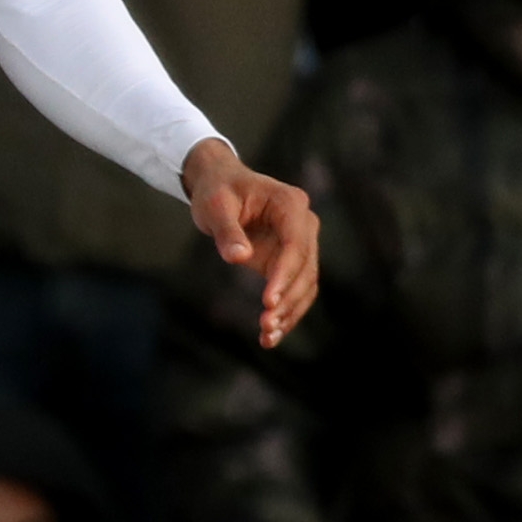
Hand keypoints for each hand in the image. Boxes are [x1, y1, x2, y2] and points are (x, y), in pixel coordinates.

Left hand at [186, 137, 319, 346]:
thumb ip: (227, 231)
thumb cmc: (218, 191)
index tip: (267, 301)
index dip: (284, 274)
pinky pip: (295, 290)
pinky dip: (286, 312)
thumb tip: (239, 258)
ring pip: (306, 284)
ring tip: (268, 337)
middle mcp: (304, 224)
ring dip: (290, 312)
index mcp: (290, 204)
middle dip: (287, 300)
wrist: (221, 185)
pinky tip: (271, 336)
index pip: (295, 244)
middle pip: (306, 268)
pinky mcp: (290, 261)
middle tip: (265, 325)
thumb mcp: (215, 206)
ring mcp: (301, 243)